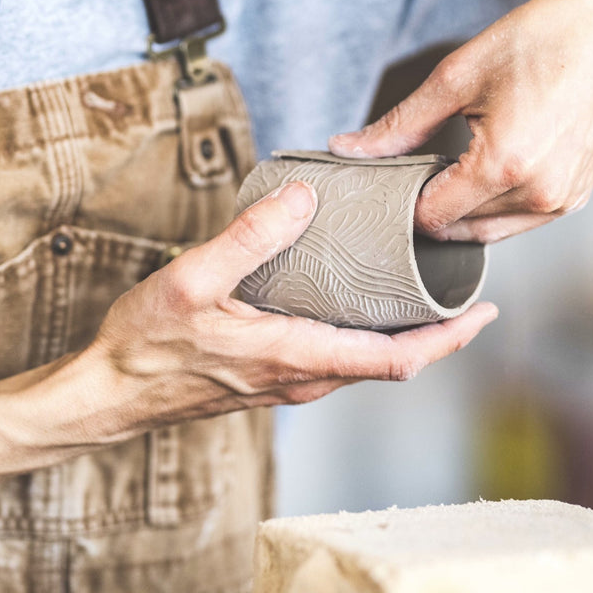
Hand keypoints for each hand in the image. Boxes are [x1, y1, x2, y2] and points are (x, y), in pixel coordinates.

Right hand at [59, 181, 497, 443]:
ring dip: (405, 339)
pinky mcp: (273, 379)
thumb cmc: (146, 343)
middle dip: (439, 335)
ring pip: (366, 366)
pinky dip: (368, 339)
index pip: (394, 360)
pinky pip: (338, 363)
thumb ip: (249, 238)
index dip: (447, 339)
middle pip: (392, 365)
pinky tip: (362, 307)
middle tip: (470, 296)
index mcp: (294, 356)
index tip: (484, 313)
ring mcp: (288, 384)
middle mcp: (301, 379)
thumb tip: (303, 199)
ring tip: (428, 296)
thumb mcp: (192, 279)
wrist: (108, 393)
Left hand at [329, 0, 592, 243]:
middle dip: (432, 202)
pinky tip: (489, 165)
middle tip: (425, 158)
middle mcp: (539, 193)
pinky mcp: (576, 196)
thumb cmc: (540, 40)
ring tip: (460, 157)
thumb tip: (347, 150)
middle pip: (457, 228)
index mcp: (505, 165)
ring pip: (488, 231)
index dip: (404, 198)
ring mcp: (562, 199)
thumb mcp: (457, 76)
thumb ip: (400, 125)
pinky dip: (495, 205)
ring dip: (464, 207)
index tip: (396, 170)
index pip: (431, 216)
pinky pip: (519, 221)